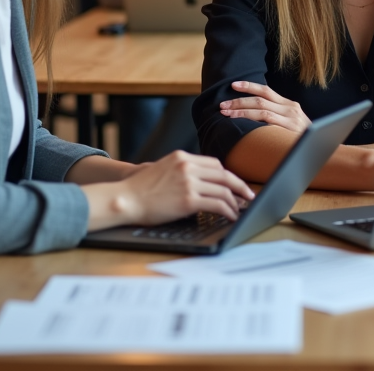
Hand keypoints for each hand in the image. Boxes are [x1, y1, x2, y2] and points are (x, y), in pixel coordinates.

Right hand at [97, 151, 254, 227]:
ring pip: (223, 190)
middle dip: (239, 186)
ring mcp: (189, 182)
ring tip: (240, 210)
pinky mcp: (188, 200)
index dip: (228, 175)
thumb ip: (182, 170)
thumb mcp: (163, 169)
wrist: (124, 198)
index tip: (235, 184)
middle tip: (249, 195)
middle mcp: (187, 167)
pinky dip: (228, 210)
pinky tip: (230, 216)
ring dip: (235, 202)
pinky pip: (217, 204)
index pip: (214, 164)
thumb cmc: (141, 189)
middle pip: (223, 175)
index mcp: (182, 157)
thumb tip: (202, 181)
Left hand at [220, 81, 310, 133]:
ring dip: (240, 109)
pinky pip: (266, 119)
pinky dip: (250, 118)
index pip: (266, 91)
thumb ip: (278, 118)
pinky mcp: (289, 127)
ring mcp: (290, 117)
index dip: (249, 86)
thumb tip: (254, 115)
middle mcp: (290, 108)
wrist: (319, 148)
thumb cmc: (302, 140)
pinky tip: (238, 120)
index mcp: (290, 105)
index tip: (234, 85)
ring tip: (225, 112)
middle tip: (222, 105)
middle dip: (239, 100)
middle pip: (260, 98)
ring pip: (260, 107)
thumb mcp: (292, 124)